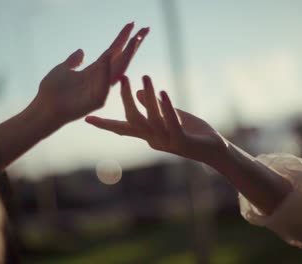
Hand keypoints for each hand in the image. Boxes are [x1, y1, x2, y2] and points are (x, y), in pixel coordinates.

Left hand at [34, 23, 148, 130]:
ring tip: (136, 40)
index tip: (131, 23)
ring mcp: (100, 90)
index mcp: (94, 71)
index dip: (122, 37)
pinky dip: (106, 71)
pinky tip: (109, 56)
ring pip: (118, 70)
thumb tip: (81, 50)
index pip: (113, 51)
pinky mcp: (96, 101)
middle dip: (134, 44)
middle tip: (145, 28)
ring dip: (127, 54)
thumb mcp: (63, 69)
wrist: (44, 109)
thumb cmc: (52, 92)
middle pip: (121, 58)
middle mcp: (100, 79)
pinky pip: (104, 84)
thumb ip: (73, 61)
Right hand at [85, 76, 228, 163]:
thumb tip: (139, 94)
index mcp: (148, 135)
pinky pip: (172, 124)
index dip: (104, 124)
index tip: (86, 118)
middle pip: (133, 120)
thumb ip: (155, 107)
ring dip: (147, 98)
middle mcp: (154, 140)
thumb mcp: (171, 116)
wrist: (215, 151)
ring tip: (144, 77)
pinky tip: (163, 92)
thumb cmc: (192, 132)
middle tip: (122, 79)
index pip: (122, 128)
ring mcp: (167, 142)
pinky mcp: (182, 142)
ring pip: (151, 120)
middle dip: (126, 100)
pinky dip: (167, 108)